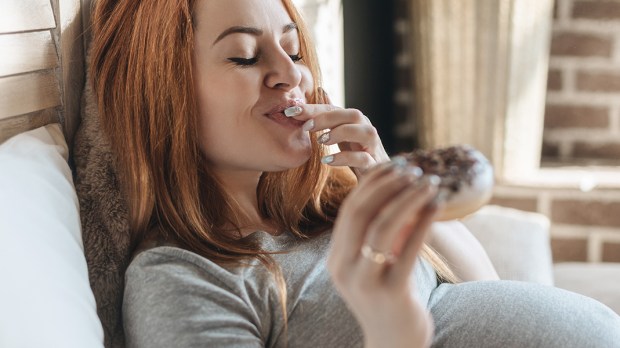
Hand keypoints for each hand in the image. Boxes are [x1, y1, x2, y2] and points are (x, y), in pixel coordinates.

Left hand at [287, 91, 389, 177]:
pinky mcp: (374, 164)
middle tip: (306, 127)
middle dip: (328, 118)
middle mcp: (366, 129)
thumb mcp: (343, 132)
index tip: (291, 111)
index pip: (334, 109)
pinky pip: (363, 158)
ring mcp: (373, 147)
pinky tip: (327, 160)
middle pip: (353, 115)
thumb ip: (332, 114)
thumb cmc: (357, 153)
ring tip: (321, 141)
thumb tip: (321, 89)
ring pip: (364, 132)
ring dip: (341, 133)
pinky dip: (344, 158)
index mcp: (356, 121)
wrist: (377, 176)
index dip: (313, 109)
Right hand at [327, 162, 440, 347]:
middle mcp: (343, 268)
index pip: (350, 210)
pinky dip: (423, 224)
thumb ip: (377, 236)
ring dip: (407, 199)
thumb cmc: (388, 300)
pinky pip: (407, 251)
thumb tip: (401, 194)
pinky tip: (437, 206)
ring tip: (429, 183)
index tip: (396, 166)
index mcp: (336, 259)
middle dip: (388, 185)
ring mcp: (364, 282)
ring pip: (382, 228)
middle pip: (361, 213)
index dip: (372, 183)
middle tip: (413, 168)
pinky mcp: (391, 293)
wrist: (393, 346)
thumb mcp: (373, 266)